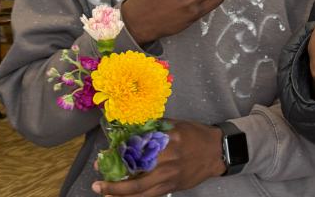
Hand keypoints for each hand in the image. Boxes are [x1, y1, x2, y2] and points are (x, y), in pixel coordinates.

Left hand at [92, 121, 224, 195]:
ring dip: (120, 195)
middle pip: (136, 176)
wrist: (216, 151)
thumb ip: (156, 127)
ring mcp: (169, 176)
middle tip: (98, 184)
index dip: (118, 156)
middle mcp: (167, 161)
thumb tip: (135, 128)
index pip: (138, 150)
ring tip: (105, 194)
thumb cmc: (196, 135)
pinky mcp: (172, 186)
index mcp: (167, 141)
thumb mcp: (177, 125)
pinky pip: (150, 196)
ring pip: (140, 192)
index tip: (104, 158)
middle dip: (114, 184)